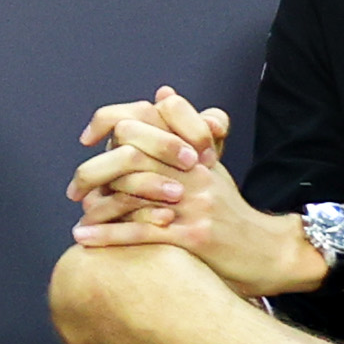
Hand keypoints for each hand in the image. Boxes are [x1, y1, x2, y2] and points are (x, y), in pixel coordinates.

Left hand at [68, 85, 303, 292]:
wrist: (269, 250)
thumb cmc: (231, 211)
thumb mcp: (211, 166)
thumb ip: (183, 133)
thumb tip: (162, 94)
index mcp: (194, 151)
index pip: (148, 119)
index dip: (111, 122)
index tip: (87, 139)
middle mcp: (193, 172)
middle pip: (132, 154)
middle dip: (94, 170)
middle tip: (74, 188)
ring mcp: (194, 203)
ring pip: (131, 192)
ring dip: (96, 205)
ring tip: (77, 212)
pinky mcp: (193, 236)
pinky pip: (141, 231)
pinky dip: (106, 235)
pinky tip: (82, 237)